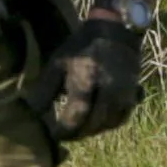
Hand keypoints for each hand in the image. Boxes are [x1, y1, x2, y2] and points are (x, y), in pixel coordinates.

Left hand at [35, 0, 153, 139]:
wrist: (114, 31)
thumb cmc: (81, 47)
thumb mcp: (58, 63)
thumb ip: (45, 90)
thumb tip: (33, 114)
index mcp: (86, 79)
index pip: (77, 115)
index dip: (64, 130)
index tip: (54, 135)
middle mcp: (109, 89)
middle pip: (93, 124)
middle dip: (77, 133)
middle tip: (65, 134)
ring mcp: (124, 93)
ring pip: (108, 124)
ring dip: (92, 131)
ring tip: (79, 128)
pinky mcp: (133, 94)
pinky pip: (121, 119)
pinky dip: (107, 124)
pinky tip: (96, 120)